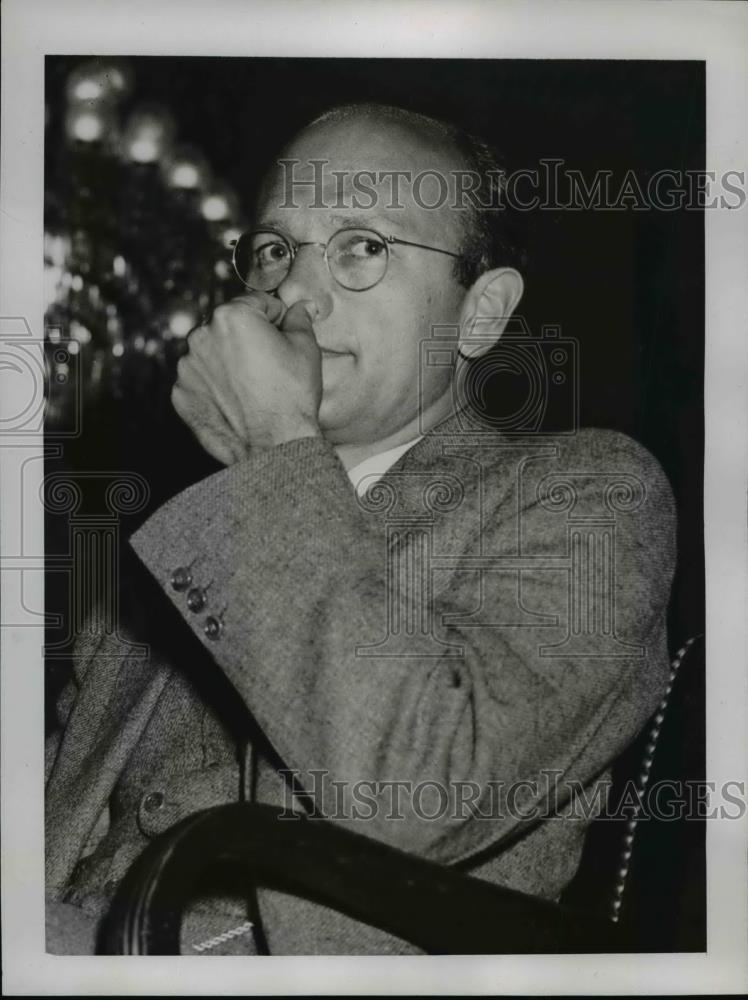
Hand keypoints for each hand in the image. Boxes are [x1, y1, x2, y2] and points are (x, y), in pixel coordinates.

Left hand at [171, 292, 321, 463]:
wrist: (273, 444)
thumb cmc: (290, 397)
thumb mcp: (306, 349)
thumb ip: (298, 319)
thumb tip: (300, 308)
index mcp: (232, 316)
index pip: (256, 303)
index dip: (275, 317)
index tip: (283, 332)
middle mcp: (202, 336)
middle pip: (229, 327)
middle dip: (248, 339)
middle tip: (269, 364)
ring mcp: (188, 366)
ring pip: (212, 354)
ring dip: (228, 362)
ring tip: (253, 386)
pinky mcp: (181, 393)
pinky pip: (200, 381)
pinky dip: (214, 386)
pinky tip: (236, 399)